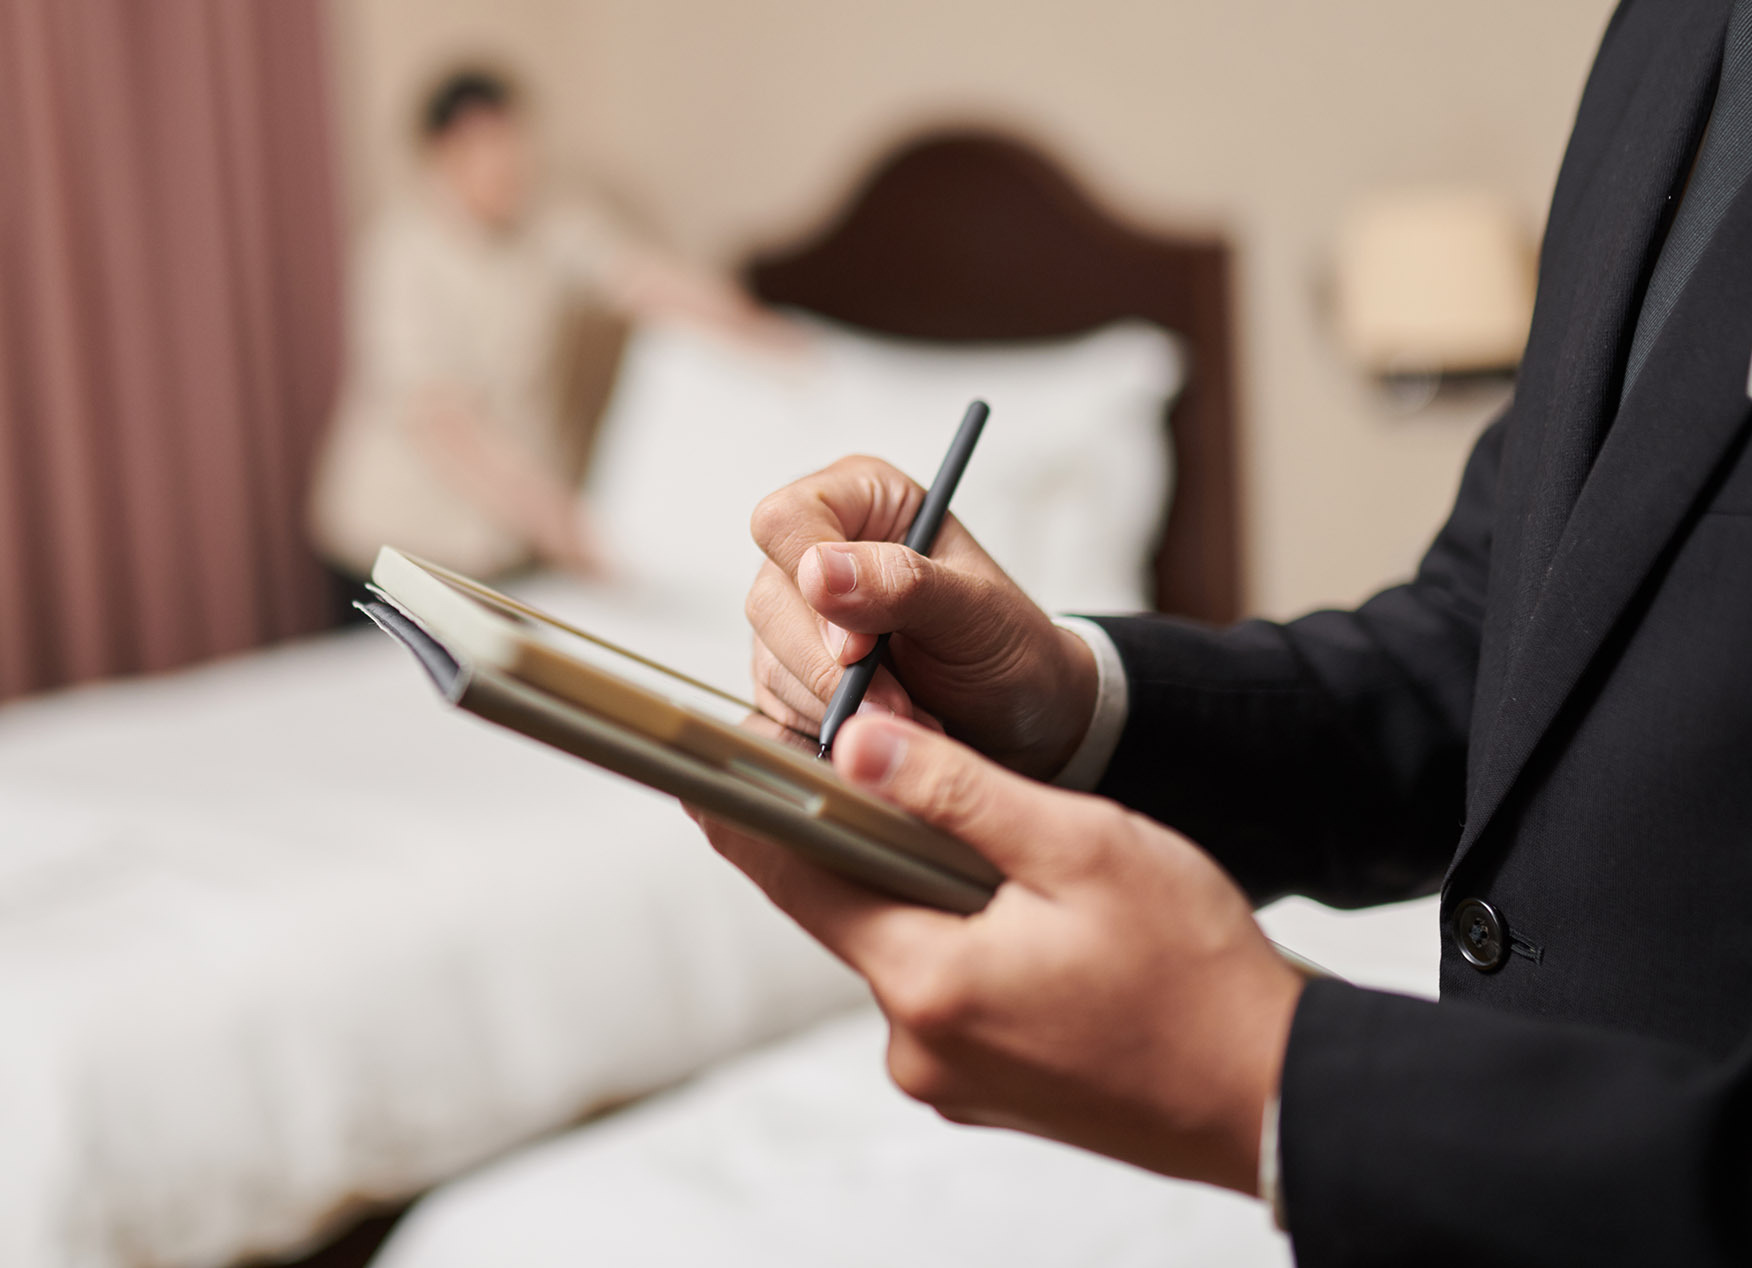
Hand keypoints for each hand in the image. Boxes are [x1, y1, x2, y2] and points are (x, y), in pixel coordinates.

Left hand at [689, 714, 1302, 1194]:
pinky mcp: (981, 1090)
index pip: (798, 879)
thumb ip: (960, 794)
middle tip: (891, 766)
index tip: (710, 761)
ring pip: (901, 947)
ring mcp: (947, 1077)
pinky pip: (942, 992)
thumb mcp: (1082, 850)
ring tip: (1015, 857)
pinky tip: (1032, 923)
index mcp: (929, 982)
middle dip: (863, 837)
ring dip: (929, 891)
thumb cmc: (1195, 974)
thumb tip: (859, 746)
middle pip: (848, 910)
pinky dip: (962, 942)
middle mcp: (917, 1044)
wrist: (1273, 1094)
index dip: (750, 810)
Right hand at [746, 456, 1098, 778]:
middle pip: (768, 601)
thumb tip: (819, 570)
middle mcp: (817, 552)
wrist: (1020, 717)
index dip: (812, 586)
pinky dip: (827, 731)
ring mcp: (795, 617)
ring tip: (910, 718)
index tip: (860, 648)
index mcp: (862, 501)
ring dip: (838, 707)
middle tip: (900, 704)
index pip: (786, 522)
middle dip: (832, 669)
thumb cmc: (1009, 648)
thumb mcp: (976, 611)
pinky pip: (775, 708)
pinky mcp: (788, 675)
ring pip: (768, 662)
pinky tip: (880, 732)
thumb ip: (904, 583)